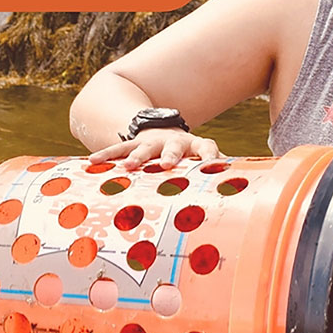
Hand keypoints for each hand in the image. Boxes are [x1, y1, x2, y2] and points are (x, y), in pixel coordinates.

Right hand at [88, 128, 220, 170]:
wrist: (162, 132)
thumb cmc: (187, 159)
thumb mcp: (203, 164)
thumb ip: (217, 179)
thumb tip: (240, 200)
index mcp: (196, 147)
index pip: (207, 148)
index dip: (210, 156)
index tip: (212, 165)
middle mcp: (175, 141)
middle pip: (172, 146)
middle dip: (169, 155)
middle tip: (166, 164)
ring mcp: (152, 141)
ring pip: (143, 147)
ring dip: (136, 157)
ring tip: (128, 167)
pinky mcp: (133, 143)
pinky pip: (118, 148)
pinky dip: (107, 155)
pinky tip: (92, 162)